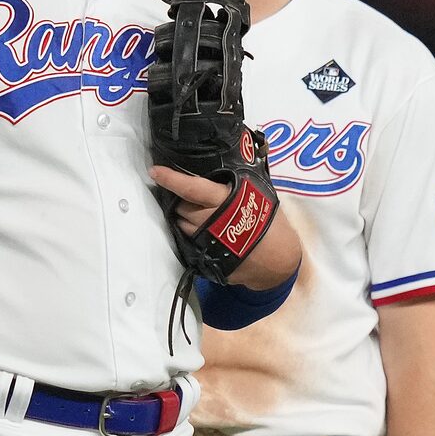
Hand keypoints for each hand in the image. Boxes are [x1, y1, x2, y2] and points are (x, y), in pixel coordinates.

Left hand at [150, 164, 302, 288]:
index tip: (155, 171)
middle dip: (180, 200)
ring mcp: (206, 242)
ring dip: (184, 218)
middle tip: (188, 196)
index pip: (191, 188)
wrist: (279, 264)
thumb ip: (237, 187)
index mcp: (225, 202)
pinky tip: (202, 232)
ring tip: (199, 214)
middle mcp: (210, 221)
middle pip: (181, 207)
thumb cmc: (273, 226)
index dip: (172, 179)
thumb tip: (221, 172)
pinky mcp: (205, 258)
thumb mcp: (260, 199)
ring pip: (181, 225)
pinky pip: (188, 242)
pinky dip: (190, 234)